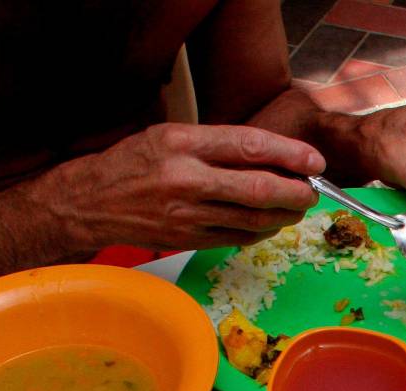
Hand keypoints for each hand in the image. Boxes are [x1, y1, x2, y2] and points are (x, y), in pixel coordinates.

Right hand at [66, 123, 325, 251]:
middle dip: (296, 191)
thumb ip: (216, 144)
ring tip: (298, 206)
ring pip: (253, 218)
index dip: (289, 154)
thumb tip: (270, 154)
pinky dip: (262, 230)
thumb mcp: (169, 135)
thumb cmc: (134, 162)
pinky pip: (238, 237)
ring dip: (284, 215)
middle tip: (313, 190)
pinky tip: (272, 223)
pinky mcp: (189, 240)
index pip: (249, 145)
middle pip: (258, 188)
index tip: (314, 160)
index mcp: (183, 143)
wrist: (92, 202)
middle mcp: (187, 179)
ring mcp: (189, 214)